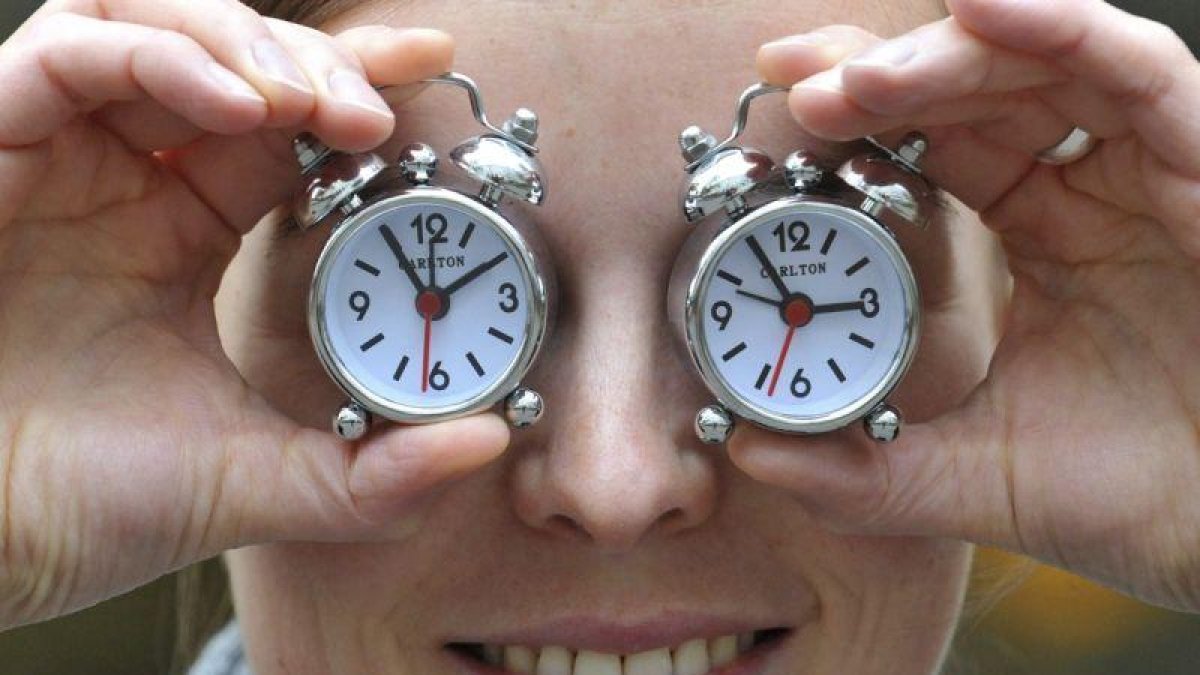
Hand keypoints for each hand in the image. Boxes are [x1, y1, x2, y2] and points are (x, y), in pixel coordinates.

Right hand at [0, 1, 508, 628]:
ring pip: (148, 21)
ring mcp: (56, 155)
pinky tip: (241, 110)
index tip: (431, 69)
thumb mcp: (255, 478)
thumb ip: (373, 472)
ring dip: (245, 42)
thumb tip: (488, 441)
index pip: (282, 124)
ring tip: (311, 104)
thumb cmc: (82, 505)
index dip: (354, 84)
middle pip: (227, 56)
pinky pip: (71, 50)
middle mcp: (123, 177)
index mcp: (180, 230)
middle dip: (314, 63)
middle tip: (375, 109)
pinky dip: (163, 56)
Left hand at [734, 0, 1199, 611]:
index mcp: (1045, 236)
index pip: (944, 146)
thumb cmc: (1144, 499)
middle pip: (984, 89)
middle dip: (884, 74)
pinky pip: (1143, 74)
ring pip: (1050, 65)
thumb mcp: (981, 477)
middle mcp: (1097, 189)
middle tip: (794, 79)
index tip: (784, 110)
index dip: (865, 121)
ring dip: (948, 54)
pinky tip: (985, 11)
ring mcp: (1157, 170)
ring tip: (856, 75)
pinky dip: (1064, 32)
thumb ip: (867, 470)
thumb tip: (749, 452)